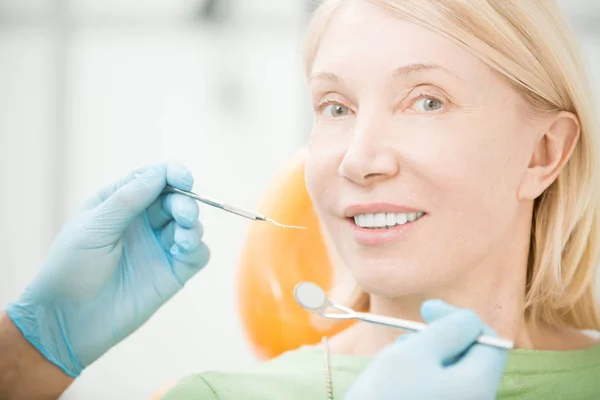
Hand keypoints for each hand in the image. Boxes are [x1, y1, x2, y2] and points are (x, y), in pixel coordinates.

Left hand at [6, 164, 208, 376]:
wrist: (67, 321)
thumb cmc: (70, 268)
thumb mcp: (94, 226)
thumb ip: (128, 199)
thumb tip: (161, 173)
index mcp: (120, 204)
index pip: (153, 179)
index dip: (172, 174)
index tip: (184, 179)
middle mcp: (143, 223)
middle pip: (176, 200)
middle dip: (185, 202)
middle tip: (182, 215)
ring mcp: (159, 248)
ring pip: (190, 225)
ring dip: (192, 225)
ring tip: (182, 239)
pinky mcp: (172, 273)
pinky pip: (197, 254)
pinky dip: (197, 247)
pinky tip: (183, 251)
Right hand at [344, 300, 507, 399]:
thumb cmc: (386, 396)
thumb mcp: (415, 351)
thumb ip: (448, 330)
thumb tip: (469, 320)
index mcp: (478, 385)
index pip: (489, 338)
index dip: (457, 317)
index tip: (426, 309)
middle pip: (469, 356)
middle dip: (437, 338)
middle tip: (404, 336)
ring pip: (450, 372)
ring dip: (424, 356)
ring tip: (393, 360)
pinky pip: (438, 389)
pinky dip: (419, 376)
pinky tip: (393, 379)